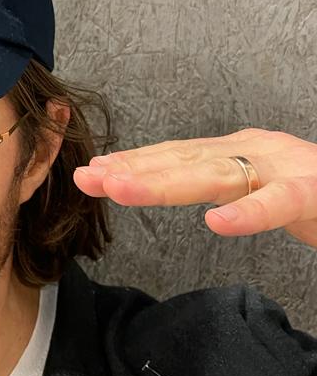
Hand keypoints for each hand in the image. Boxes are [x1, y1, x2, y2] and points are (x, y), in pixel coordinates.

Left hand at [73, 128, 316, 247]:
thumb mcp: (268, 189)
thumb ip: (233, 189)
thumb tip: (193, 199)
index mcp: (245, 151)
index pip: (179, 156)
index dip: (135, 165)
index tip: (93, 175)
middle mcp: (260, 151)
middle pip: (185, 160)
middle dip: (133, 170)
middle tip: (87, 180)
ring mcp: (288, 168)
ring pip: (219, 174)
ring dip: (165, 182)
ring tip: (120, 189)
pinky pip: (280, 203)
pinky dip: (248, 213)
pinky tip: (214, 224)